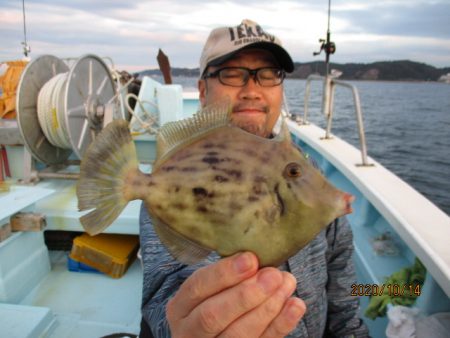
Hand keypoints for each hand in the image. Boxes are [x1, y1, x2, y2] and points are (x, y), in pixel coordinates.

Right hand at [166, 252, 305, 336]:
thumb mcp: (211, 289)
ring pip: (237, 335)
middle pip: (213, 316)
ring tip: (287, 284)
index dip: (224, 274)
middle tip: (272, 275)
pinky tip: (295, 306)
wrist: (214, 335)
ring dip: (267, 308)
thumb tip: (257, 260)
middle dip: (246, 294)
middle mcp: (189, 332)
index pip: (197, 288)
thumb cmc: (216, 301)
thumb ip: (229, 276)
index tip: (251, 259)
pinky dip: (280, 325)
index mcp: (180, 307)